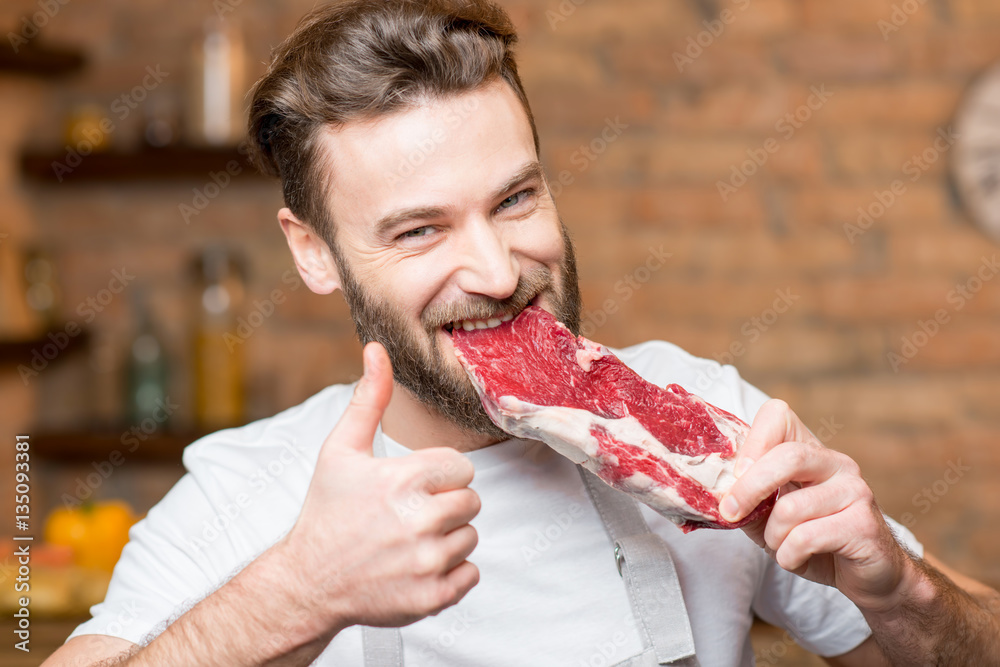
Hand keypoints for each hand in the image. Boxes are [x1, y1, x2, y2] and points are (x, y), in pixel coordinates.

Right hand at [280, 342, 480, 632]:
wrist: (308, 582)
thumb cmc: (327, 512)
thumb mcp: (341, 450)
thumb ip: (368, 399)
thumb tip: (376, 349)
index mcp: (403, 480)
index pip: (462, 468)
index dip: (439, 475)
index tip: (412, 486)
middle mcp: (418, 520)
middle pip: (472, 502)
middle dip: (446, 505)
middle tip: (410, 514)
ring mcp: (426, 562)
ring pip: (471, 537)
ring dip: (447, 538)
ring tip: (409, 540)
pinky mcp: (432, 597)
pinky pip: (471, 575)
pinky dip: (450, 573)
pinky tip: (416, 565)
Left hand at [719, 399, 909, 612]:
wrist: (867, 576)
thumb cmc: (813, 541)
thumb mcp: (770, 518)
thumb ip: (747, 500)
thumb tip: (714, 492)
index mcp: (810, 451)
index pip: (779, 415)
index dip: (752, 440)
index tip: (735, 473)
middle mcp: (836, 463)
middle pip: (787, 457)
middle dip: (749, 488)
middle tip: (730, 512)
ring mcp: (855, 491)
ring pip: (792, 507)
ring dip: (773, 535)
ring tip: (779, 545)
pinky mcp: (864, 525)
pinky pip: (807, 537)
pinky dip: (788, 555)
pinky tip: (795, 558)